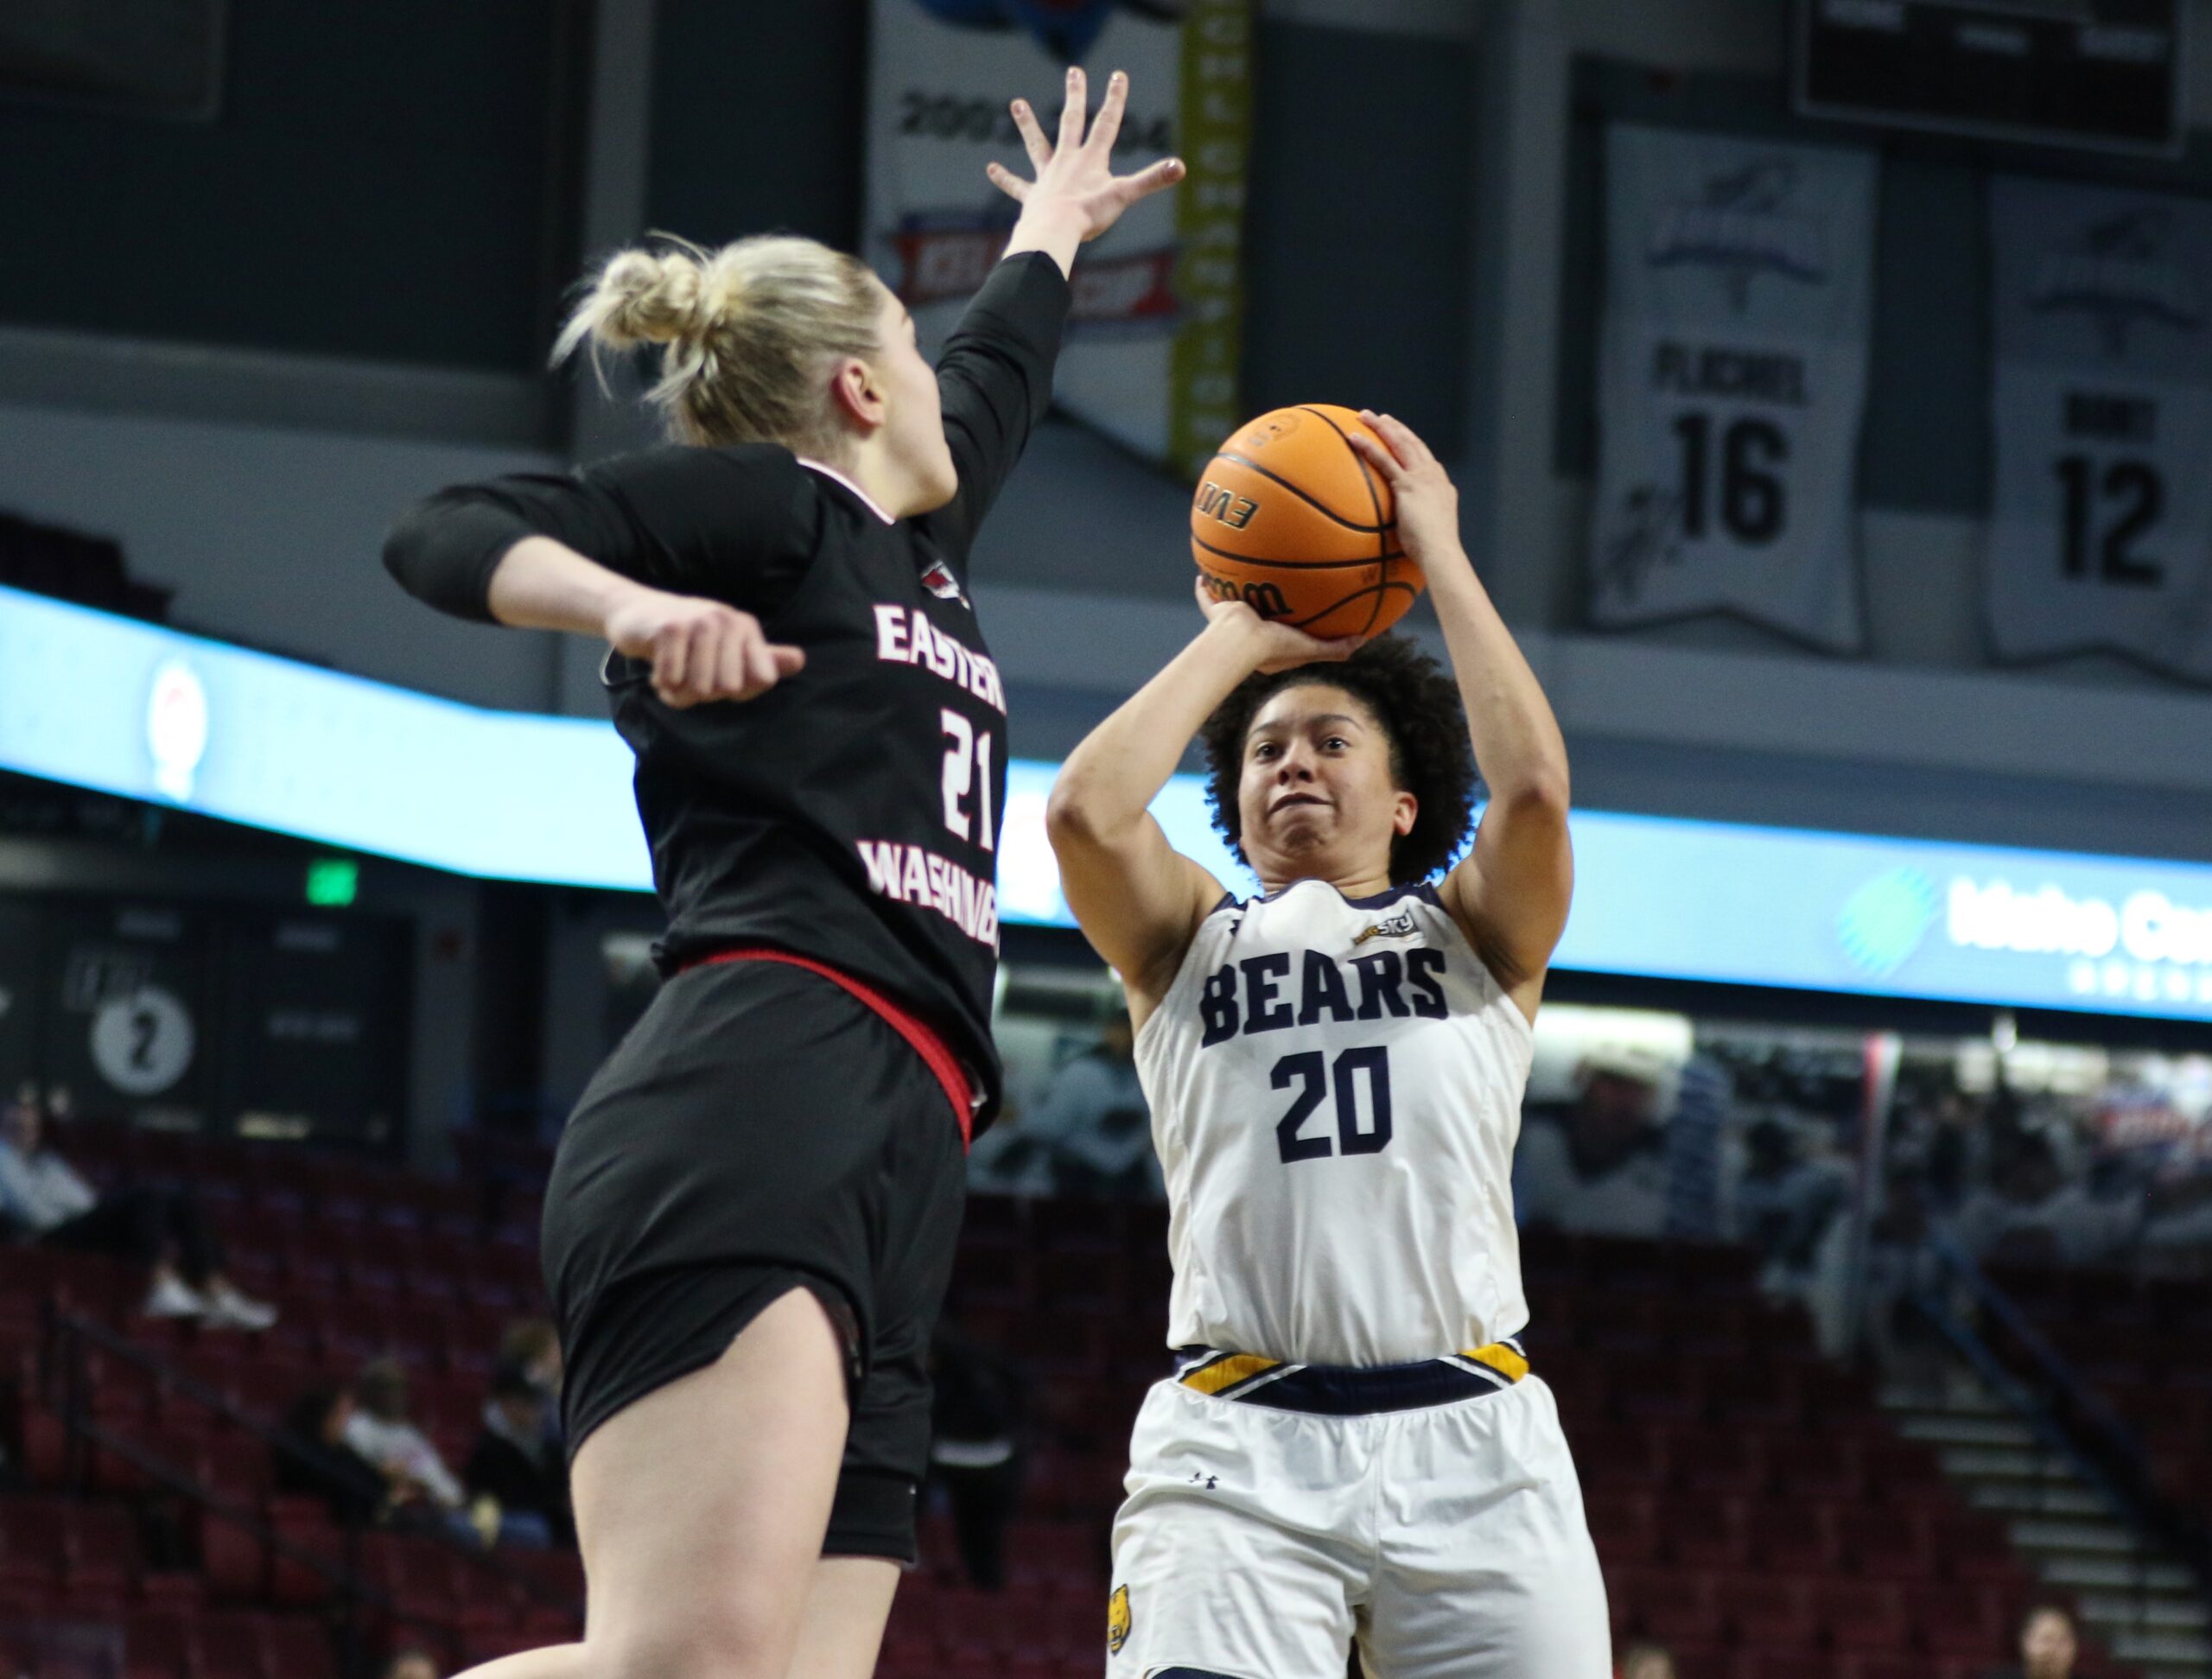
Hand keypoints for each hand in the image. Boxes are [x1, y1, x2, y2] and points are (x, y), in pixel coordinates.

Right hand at [603, 588, 805, 707]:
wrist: (635, 613)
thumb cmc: (688, 639)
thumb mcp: (728, 648)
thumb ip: (763, 659)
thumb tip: (800, 660)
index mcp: (746, 627)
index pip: (762, 679)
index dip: (741, 690)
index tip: (721, 674)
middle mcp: (727, 621)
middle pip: (729, 689)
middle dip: (706, 692)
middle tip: (691, 672)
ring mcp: (699, 622)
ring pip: (700, 689)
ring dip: (681, 692)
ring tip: (675, 673)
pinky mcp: (669, 629)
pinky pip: (672, 681)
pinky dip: (662, 684)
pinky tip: (658, 669)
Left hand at [990, 68, 1185, 248]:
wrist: (1054, 230)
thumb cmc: (1089, 214)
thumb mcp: (1124, 196)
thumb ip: (1152, 180)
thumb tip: (1180, 166)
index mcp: (1091, 159)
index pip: (1107, 123)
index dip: (1115, 98)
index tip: (1118, 75)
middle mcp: (1067, 160)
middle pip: (1071, 121)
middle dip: (1075, 96)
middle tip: (1074, 71)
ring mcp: (1047, 176)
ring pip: (1037, 145)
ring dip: (1027, 124)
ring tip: (1016, 104)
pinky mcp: (1033, 196)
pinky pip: (1017, 186)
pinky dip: (1005, 179)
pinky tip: (991, 169)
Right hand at [1195, 578, 1360, 674]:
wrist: (1240, 641)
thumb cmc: (1274, 647)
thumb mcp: (1310, 649)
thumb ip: (1335, 647)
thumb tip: (1364, 639)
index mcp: (1268, 646)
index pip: (1281, 635)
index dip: (1289, 627)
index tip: (1297, 616)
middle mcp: (1249, 633)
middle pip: (1256, 617)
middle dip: (1261, 606)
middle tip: (1267, 592)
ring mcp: (1229, 623)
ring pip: (1230, 606)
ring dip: (1234, 592)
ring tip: (1237, 575)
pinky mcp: (1216, 611)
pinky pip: (1207, 597)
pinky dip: (1203, 588)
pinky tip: (1202, 573)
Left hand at [1347, 411, 1464, 570]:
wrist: (1440, 551)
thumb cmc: (1432, 552)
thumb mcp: (1426, 531)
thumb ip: (1414, 523)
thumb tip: (1399, 531)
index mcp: (1440, 485)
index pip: (1423, 457)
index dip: (1410, 443)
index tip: (1397, 433)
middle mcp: (1433, 475)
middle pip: (1412, 443)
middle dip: (1394, 427)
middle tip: (1379, 417)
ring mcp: (1422, 477)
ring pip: (1399, 443)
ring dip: (1381, 427)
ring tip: (1364, 416)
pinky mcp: (1408, 484)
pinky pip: (1383, 460)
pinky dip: (1368, 446)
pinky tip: (1354, 438)